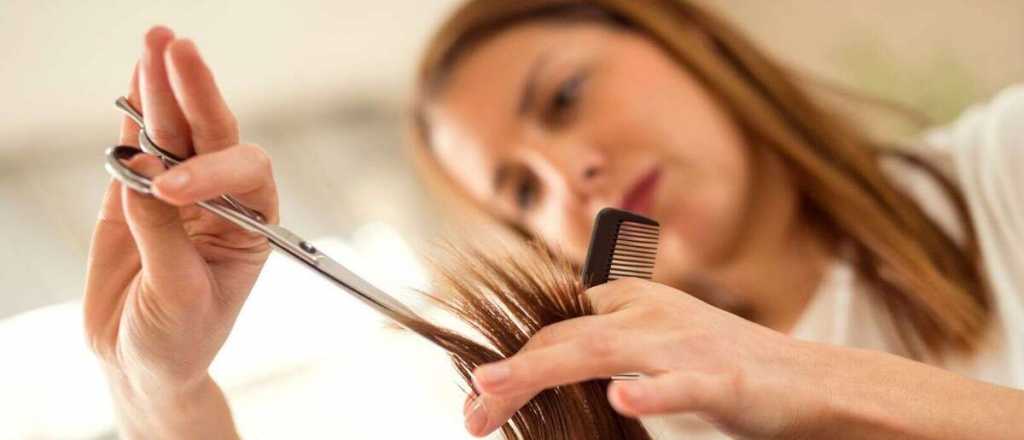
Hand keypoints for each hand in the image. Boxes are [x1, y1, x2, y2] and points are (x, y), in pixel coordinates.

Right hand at [83, 26, 277, 398]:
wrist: (142, 363)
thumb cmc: (179, 339)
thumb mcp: (179, 295)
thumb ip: (163, 235)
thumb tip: (141, 170)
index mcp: (251, 223)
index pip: (243, 174)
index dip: (209, 171)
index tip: (167, 190)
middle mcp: (221, 200)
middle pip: (213, 135)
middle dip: (195, 92)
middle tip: (175, 47)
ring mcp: (178, 194)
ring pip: (173, 133)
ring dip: (161, 90)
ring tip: (153, 44)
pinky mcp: (134, 196)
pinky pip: (136, 146)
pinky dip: (132, 113)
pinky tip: (134, 77)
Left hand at [464, 278, 830, 437]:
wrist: (808, 381)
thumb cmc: (723, 367)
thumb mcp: (653, 343)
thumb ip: (603, 342)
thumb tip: (546, 355)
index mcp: (632, 302)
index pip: (554, 329)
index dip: (510, 363)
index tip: (478, 401)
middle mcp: (650, 314)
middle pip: (562, 339)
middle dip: (508, 376)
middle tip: (470, 416)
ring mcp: (684, 345)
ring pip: (600, 352)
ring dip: (539, 372)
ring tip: (492, 391)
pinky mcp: (721, 380)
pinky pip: (679, 386)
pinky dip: (649, 393)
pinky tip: (618, 400)